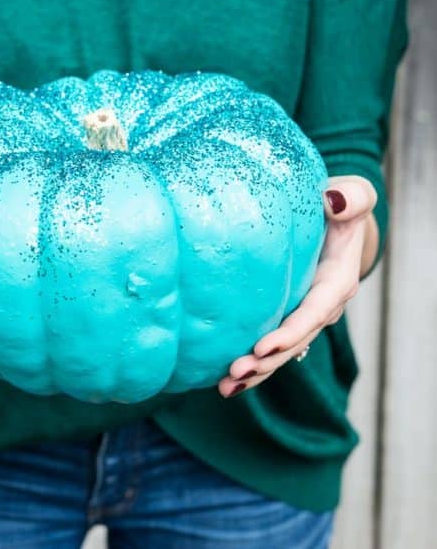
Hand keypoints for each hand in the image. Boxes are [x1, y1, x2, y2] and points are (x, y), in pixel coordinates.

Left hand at [218, 175, 378, 397]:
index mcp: (337, 279)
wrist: (335, 218)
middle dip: (268, 361)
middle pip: (296, 339)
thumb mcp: (353, 194)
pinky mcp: (289, 314)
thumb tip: (333, 201)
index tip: (262, 347)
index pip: (315, 311)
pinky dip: (255, 364)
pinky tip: (228, 379)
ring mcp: (306, 313)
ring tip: (227, 386)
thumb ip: (351, 197)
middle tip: (234, 374)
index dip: (291, 331)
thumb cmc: (339, 204)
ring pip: (284, 350)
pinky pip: (274, 344)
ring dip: (258, 371)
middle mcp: (324, 303)